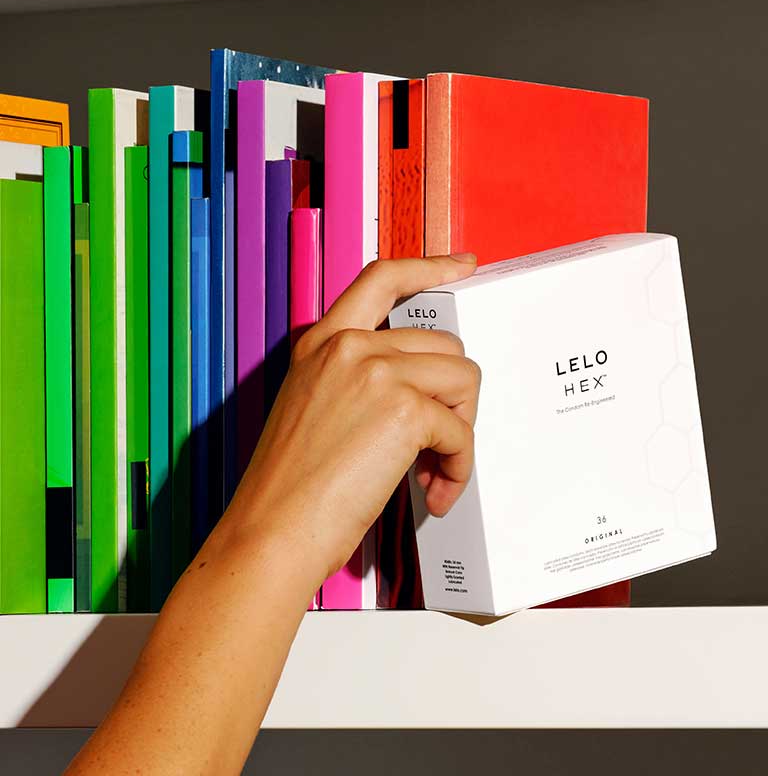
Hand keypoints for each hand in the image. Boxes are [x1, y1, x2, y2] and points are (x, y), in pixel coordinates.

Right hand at [220, 253, 481, 593]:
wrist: (271, 533)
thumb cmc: (289, 489)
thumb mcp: (313, 408)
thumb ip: (359, 381)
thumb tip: (421, 391)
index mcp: (322, 342)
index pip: (383, 278)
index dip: (431, 266)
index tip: (464, 265)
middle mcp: (350, 346)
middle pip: (445, 346)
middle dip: (453, 399)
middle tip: (436, 447)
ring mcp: (377, 371)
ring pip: (463, 381)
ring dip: (459, 433)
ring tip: (434, 472)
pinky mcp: (403, 408)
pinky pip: (460, 431)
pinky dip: (457, 467)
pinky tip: (433, 493)